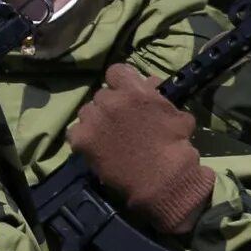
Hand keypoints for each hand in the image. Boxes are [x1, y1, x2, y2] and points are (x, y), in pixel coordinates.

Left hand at [66, 65, 216, 238]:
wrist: (161, 179)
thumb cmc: (174, 146)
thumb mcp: (176, 115)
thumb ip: (158, 95)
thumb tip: (149, 82)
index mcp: (133, 90)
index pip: (116, 72)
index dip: (120, 82)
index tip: (124, 94)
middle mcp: (110, 101)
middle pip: (101, 95)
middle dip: (110, 105)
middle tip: (119, 121)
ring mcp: (93, 120)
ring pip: (87, 112)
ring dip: (95, 120)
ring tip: (107, 136)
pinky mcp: (81, 140)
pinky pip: (75, 132)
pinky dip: (84, 138)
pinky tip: (95, 147)